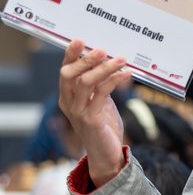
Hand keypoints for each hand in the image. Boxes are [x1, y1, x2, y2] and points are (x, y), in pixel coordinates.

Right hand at [58, 39, 130, 186]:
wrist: (107, 155)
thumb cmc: (104, 126)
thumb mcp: (100, 101)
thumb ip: (99, 85)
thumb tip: (109, 60)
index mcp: (67, 97)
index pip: (65, 71)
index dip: (70, 55)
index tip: (79, 40)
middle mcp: (68, 103)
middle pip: (69, 74)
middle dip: (85, 59)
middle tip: (102, 48)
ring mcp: (78, 112)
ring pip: (86, 82)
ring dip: (104, 68)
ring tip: (121, 59)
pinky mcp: (91, 120)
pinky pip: (101, 94)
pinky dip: (115, 80)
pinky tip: (126, 74)